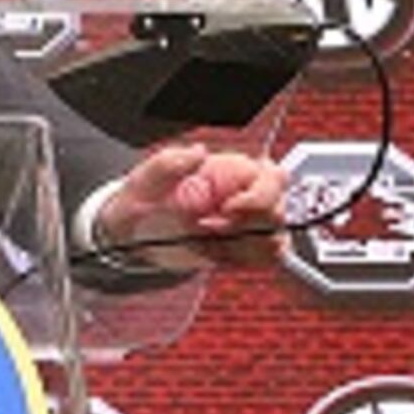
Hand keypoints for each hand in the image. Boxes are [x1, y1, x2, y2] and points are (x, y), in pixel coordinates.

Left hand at [92, 143, 289, 272]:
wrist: (135, 230)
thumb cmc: (144, 199)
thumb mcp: (147, 177)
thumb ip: (172, 163)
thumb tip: (198, 152)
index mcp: (232, 168)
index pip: (272, 178)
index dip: (257, 198)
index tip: (227, 209)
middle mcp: (248, 193)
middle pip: (279, 212)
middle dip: (245, 227)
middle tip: (207, 228)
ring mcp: (251, 222)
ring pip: (274, 240)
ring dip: (238, 247)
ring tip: (203, 241)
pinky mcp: (246, 247)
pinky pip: (264, 258)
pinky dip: (238, 260)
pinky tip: (211, 252)